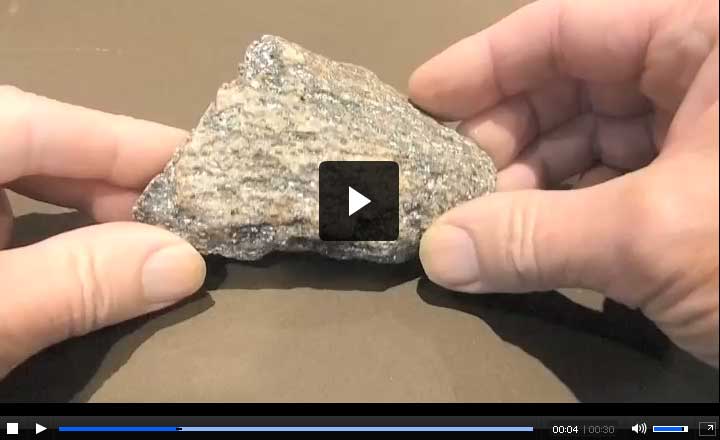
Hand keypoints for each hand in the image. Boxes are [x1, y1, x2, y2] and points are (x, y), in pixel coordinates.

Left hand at [0, 86, 205, 377]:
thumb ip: (76, 283)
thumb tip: (183, 263)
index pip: (44, 123)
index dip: (131, 143)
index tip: (205, 165)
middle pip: (40, 147)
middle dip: (118, 184)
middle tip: (188, 217)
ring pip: (26, 180)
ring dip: (91, 210)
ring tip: (153, 237)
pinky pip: (10, 214)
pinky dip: (59, 235)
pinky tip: (94, 256)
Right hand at [410, 0, 717, 365]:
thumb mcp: (657, 239)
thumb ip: (537, 241)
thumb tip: (439, 253)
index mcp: (708, 35)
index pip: (566, 26)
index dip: (483, 65)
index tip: (424, 103)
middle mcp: (703, 71)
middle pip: (569, 87)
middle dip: (502, 139)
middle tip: (449, 186)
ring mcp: (701, 132)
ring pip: (586, 142)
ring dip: (526, 186)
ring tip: (481, 226)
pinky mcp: (698, 188)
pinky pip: (609, 185)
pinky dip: (563, 214)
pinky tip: (529, 242)